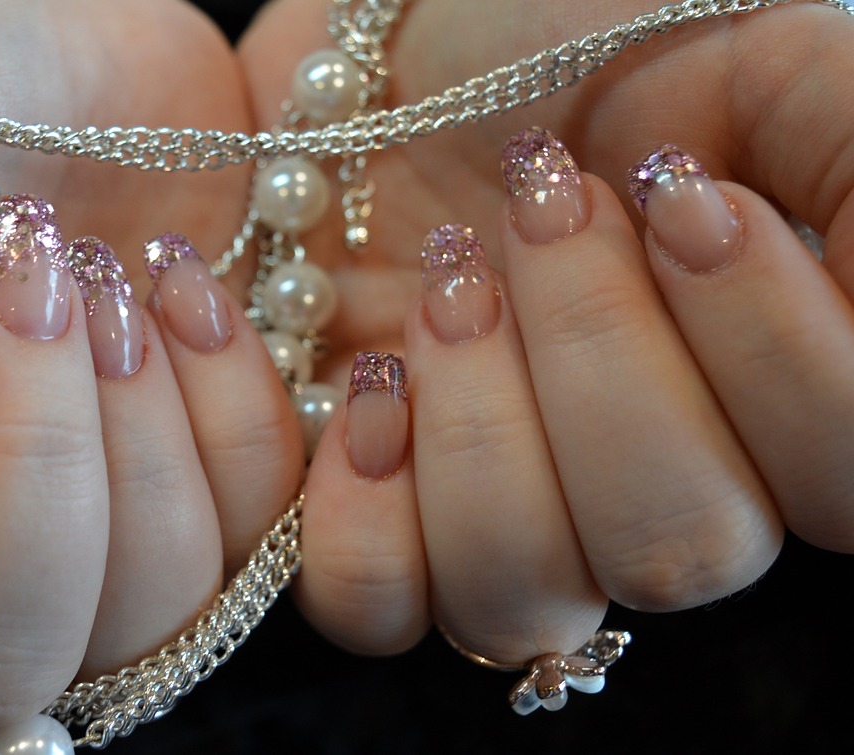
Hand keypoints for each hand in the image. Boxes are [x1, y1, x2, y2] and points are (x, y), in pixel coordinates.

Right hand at [0, 0, 303, 726]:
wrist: (43, 45)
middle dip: (18, 454)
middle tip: (10, 275)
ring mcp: (93, 554)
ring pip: (142, 605)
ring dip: (122, 421)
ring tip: (86, 271)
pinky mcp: (211, 499)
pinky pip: (260, 529)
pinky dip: (223, 390)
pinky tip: (171, 280)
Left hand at [238, 0, 853, 661]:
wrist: (382, 59)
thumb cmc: (566, 45)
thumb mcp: (755, 56)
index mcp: (767, 392)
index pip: (843, 482)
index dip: (776, 358)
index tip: (687, 197)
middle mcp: (647, 483)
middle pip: (680, 550)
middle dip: (601, 359)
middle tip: (539, 206)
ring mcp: (504, 516)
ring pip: (524, 592)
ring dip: (481, 422)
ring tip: (447, 279)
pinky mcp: (374, 519)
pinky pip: (375, 606)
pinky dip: (364, 509)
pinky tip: (370, 385)